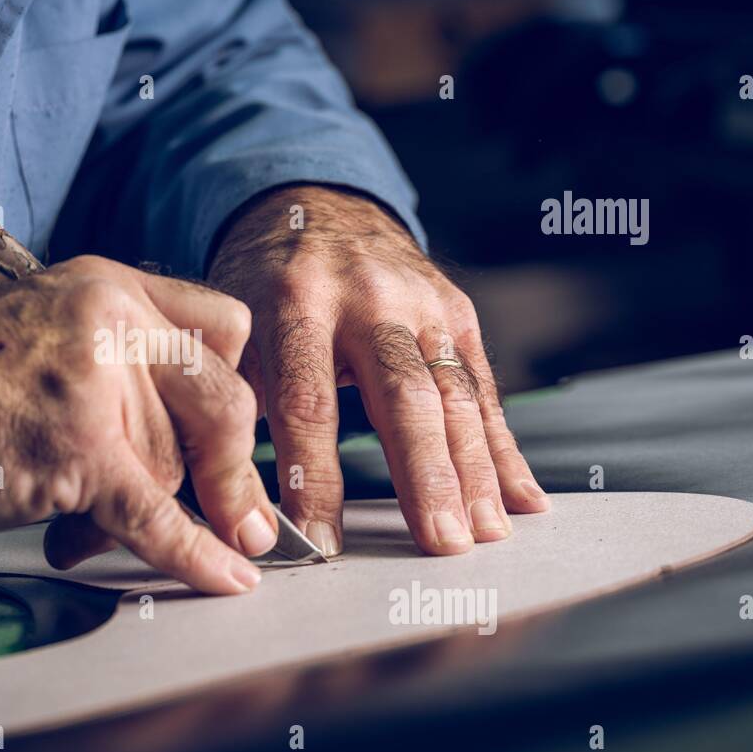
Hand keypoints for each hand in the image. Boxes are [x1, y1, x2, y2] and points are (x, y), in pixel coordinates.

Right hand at [0, 256, 278, 592]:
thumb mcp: (46, 330)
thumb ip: (119, 361)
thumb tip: (190, 441)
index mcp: (109, 286)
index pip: (222, 327)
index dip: (231, 383)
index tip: (220, 426)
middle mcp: (113, 319)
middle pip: (223, 399)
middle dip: (229, 466)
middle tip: (235, 508)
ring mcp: (98, 381)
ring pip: (174, 468)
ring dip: (141, 507)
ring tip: (77, 512)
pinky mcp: (80, 449)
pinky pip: (157, 515)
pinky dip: (196, 555)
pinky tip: (226, 576)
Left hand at [208, 185, 549, 557]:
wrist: (319, 210)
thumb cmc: (267, 281)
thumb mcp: (233, 326)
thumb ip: (235, 400)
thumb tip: (230, 499)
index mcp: (296, 300)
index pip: (307, 401)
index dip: (313, 477)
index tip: (318, 539)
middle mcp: (368, 297)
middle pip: (403, 397)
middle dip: (425, 476)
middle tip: (440, 541)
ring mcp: (422, 303)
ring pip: (454, 395)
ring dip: (474, 472)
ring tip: (483, 533)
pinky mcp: (458, 313)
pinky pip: (484, 389)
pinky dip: (503, 448)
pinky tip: (521, 497)